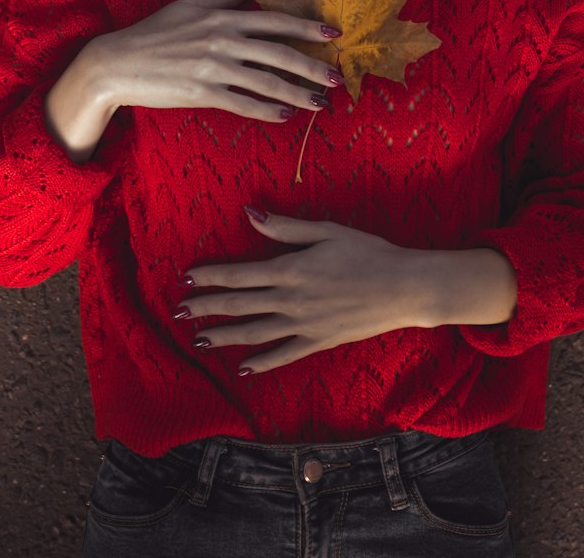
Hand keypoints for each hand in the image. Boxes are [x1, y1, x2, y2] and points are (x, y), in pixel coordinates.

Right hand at [88, 0, 342, 122]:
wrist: (116, 63)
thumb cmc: (154, 32)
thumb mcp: (190, 5)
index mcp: (223, 17)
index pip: (275, 21)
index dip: (307, 27)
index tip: (334, 34)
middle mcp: (223, 40)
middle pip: (279, 54)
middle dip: (313, 66)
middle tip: (338, 77)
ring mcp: (214, 68)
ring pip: (267, 82)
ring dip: (298, 93)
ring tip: (320, 102)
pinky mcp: (202, 93)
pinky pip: (243, 103)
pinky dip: (267, 111)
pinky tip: (286, 116)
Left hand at [174, 209, 428, 373]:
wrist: (403, 287)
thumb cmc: (367, 251)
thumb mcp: (326, 231)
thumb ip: (285, 228)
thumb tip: (249, 214)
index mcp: (291, 269)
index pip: (240, 274)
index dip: (211, 276)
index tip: (187, 277)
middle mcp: (291, 300)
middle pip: (240, 305)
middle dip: (207, 307)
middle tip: (179, 312)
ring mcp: (304, 325)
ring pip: (255, 333)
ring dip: (225, 336)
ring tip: (199, 340)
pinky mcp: (319, 341)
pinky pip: (284, 355)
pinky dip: (262, 363)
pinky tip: (244, 369)